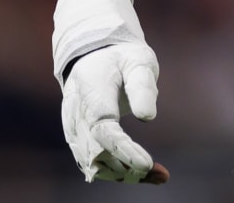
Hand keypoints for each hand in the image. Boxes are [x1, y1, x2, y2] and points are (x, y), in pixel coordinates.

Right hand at [61, 41, 170, 183]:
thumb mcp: (138, 61)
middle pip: (96, 154)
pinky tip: (143, 174)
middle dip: (126, 169)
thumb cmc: (121, 59)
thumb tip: (147, 117)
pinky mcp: (77, 140)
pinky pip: (93, 163)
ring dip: (123, 175)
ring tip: (157, 175)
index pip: (103, 129)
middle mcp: (76, 115)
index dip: (123, 150)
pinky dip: (116, 173)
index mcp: (92, 92)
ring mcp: (74, 130)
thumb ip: (142, 87)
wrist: (92, 57)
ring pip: (93, 164)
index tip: (146, 164)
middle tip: (160, 174)